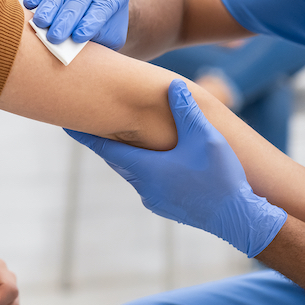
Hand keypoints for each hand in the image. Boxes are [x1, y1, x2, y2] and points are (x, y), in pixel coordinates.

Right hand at [23, 0, 129, 47]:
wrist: (101, 4)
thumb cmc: (106, 25)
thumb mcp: (110, 35)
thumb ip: (96, 39)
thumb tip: (72, 46)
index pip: (104, 5)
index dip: (91, 21)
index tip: (78, 38)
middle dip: (66, 18)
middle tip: (55, 37)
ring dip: (49, 7)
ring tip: (41, 24)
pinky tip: (30, 4)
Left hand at [67, 80, 287, 257]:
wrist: (239, 219)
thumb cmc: (220, 177)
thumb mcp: (205, 137)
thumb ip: (186, 110)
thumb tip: (172, 85)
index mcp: (146, 168)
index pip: (105, 146)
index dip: (84, 134)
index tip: (65, 123)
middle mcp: (144, 186)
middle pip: (116, 158)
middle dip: (105, 139)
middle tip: (91, 122)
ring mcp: (155, 199)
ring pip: (133, 171)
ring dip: (128, 153)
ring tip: (124, 135)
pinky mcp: (168, 206)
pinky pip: (149, 182)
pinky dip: (145, 166)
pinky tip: (158, 158)